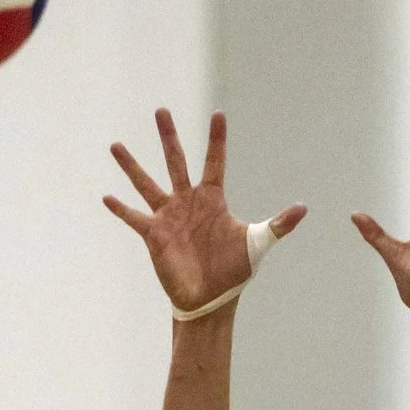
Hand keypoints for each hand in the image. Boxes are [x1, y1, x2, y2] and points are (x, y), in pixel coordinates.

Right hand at [105, 111, 305, 314]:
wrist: (210, 299)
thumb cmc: (235, 272)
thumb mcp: (257, 244)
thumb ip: (278, 224)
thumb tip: (303, 208)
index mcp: (212, 199)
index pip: (215, 161)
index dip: (217, 139)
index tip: (219, 114)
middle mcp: (187, 201)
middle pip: (175, 160)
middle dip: (169, 136)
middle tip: (161, 110)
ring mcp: (168, 217)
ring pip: (146, 183)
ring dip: (131, 165)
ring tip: (116, 145)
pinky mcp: (153, 235)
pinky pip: (133, 217)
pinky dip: (120, 209)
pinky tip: (105, 197)